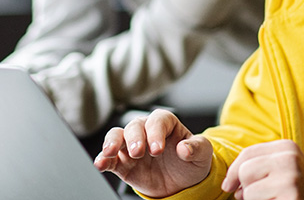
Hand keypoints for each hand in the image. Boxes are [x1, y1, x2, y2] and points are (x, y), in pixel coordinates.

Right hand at [93, 109, 212, 197]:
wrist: (182, 183)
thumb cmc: (191, 162)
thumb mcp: (203, 155)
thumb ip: (197, 148)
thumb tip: (184, 148)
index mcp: (166, 124)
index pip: (158, 120)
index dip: (156, 132)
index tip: (158, 149)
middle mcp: (146, 131)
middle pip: (134, 126)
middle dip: (134, 137)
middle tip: (138, 152)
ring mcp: (132, 146)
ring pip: (117, 136)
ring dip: (112, 142)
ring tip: (110, 152)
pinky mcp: (122, 162)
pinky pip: (109, 158)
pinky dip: (102, 159)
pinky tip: (101, 163)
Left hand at [222, 140, 303, 199]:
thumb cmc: (292, 185)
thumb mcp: (277, 166)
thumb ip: (254, 165)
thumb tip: (227, 184)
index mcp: (286, 147)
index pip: (247, 154)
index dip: (232, 171)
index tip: (229, 185)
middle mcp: (290, 159)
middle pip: (245, 171)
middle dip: (245, 187)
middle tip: (258, 194)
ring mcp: (291, 179)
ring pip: (249, 191)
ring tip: (271, 198)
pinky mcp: (291, 197)